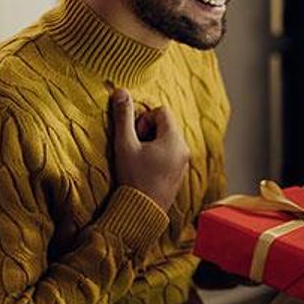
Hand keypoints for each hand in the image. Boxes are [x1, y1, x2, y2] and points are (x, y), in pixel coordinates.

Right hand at [112, 88, 189, 211]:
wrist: (141, 212)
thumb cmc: (133, 177)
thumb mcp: (124, 145)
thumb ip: (123, 117)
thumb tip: (120, 91)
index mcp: (174, 139)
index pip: (162, 111)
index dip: (145, 119)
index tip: (135, 136)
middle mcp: (184, 149)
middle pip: (166, 125)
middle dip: (148, 131)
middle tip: (136, 148)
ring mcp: (184, 162)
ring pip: (167, 140)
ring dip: (152, 144)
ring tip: (140, 160)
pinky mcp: (180, 173)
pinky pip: (170, 154)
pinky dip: (158, 156)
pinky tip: (146, 171)